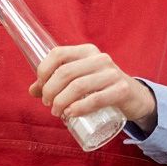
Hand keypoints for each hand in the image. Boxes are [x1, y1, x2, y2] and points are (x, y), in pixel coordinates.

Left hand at [30, 45, 156, 130]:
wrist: (134, 97)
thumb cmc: (101, 87)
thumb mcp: (80, 79)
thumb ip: (56, 82)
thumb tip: (32, 90)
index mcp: (87, 51)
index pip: (58, 54)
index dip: (44, 71)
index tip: (41, 88)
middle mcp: (100, 58)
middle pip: (65, 72)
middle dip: (50, 91)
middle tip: (48, 104)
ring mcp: (113, 73)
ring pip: (78, 86)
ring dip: (61, 102)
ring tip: (57, 112)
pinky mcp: (122, 89)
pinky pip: (96, 98)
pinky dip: (79, 108)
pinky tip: (71, 114)